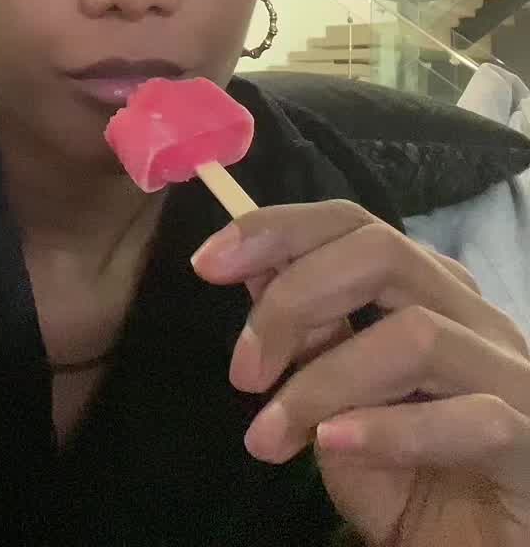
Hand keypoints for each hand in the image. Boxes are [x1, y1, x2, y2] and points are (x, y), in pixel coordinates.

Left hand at [191, 200, 529, 545]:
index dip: (278, 230)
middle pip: (383, 253)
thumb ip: (307, 334)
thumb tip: (251, 264)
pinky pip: (473, 416)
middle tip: (242, 372)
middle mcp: (475, 316)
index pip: (354, 225)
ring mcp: (512, 373)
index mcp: (429, 292)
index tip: (207, 262)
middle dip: (295, 298)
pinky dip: (391, 428)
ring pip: (415, 334)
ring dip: (324, 383)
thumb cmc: (409, 481)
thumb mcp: (336, 404)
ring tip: (269, 439)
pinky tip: (334, 447)